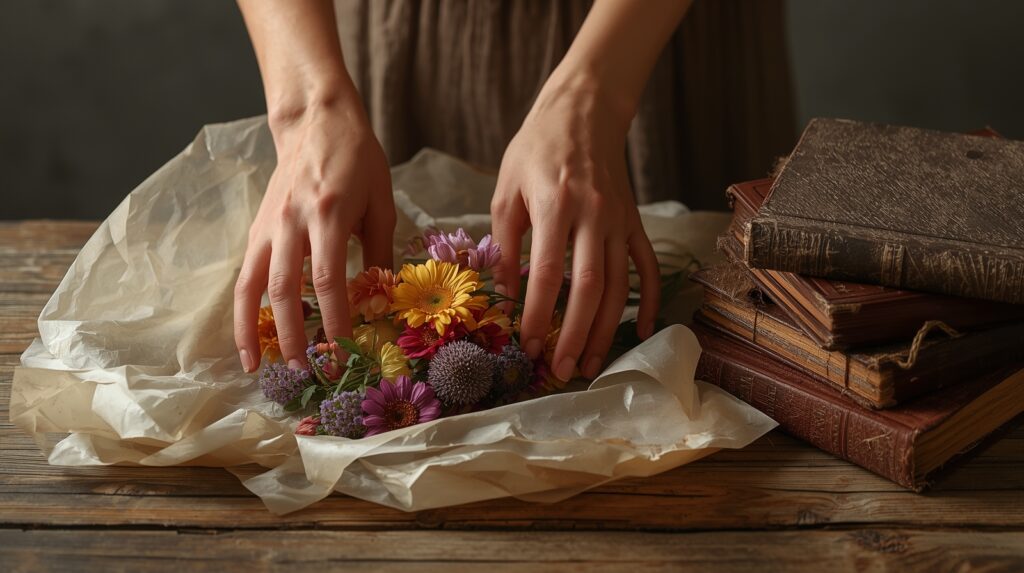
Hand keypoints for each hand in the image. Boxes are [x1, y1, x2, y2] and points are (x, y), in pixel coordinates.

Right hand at [233, 100, 395, 371]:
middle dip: (293, 334)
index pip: (327, 278)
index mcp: (327, 213)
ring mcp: (268, 226)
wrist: (317, 120)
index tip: (343, 349)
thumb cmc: (358, 160)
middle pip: (284, 288)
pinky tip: (249, 336)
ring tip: (259, 366)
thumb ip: (379, 250)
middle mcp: (291, 221)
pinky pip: (246, 275)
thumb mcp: (381, 201)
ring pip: (252, 285)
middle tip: (305, 370)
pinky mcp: (256, 229)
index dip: (334, 317)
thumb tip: (380, 299)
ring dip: (253, 329)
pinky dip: (243, 309)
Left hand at [491, 78, 659, 380]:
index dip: (538, 314)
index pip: (546, 273)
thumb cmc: (536, 148)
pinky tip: (643, 330)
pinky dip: (648, 300)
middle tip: (561, 369)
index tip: (528, 345)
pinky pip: (647, 266)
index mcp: (555, 206)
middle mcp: (593, 216)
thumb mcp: (507, 189)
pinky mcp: (634, 222)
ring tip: (589, 363)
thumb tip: (507, 294)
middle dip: (575, 333)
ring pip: (618, 284)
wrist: (584, 111)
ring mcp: (619, 220)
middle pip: (589, 287)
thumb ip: (505, 243)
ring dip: (605, 328)